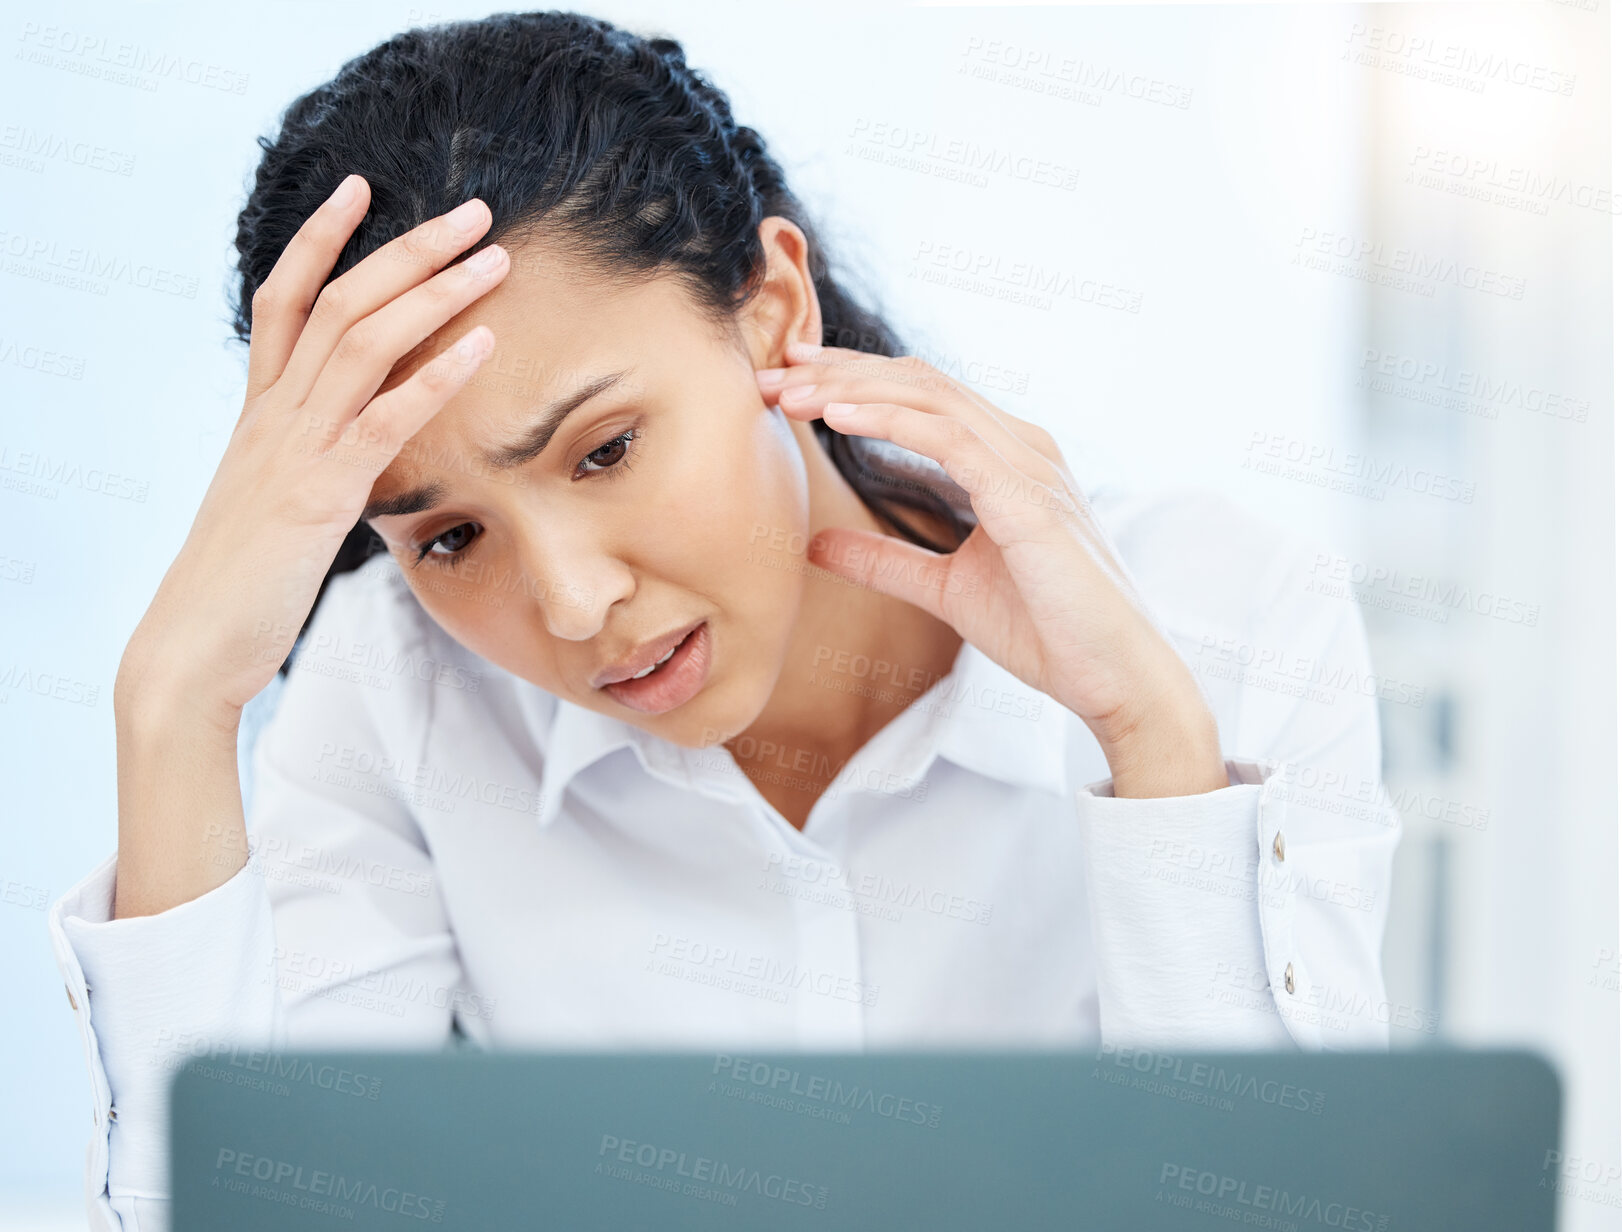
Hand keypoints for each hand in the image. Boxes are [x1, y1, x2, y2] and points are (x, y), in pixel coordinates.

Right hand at [115, 175, 509, 730]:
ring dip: (436, 292)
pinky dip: (436, 376)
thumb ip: (308, 459)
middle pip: (341, 301)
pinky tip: (483, 345)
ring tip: (495, 259)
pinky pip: (384, 418)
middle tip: (475, 212)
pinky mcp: (320, 491)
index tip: (361, 187)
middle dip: (410, 248)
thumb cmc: (240, 579)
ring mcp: (294, 447)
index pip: (286, 298)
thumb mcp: (272, 500)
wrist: (193, 642)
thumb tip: (353, 445)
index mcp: (260, 412)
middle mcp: (274, 414)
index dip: (322, 238)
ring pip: (363, 341)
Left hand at [757, 341, 1226, 798]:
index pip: (921, 396)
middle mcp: (1022, 447)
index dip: (853, 380)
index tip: (788, 381)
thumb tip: (816, 543)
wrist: (1116, 679)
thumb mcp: (944, 590)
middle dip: (840, 373)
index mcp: (1008, 459)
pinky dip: (891, 421)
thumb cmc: (1048, 631)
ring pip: (930, 399)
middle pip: (919, 382)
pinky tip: (840, 417)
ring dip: (853, 389)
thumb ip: (884, 560)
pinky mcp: (1030, 500)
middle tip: (769, 376)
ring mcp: (1030, 466)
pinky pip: (951, 440)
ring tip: (790, 393)